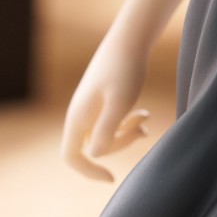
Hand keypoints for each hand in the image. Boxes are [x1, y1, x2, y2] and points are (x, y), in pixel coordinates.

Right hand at [61, 32, 151, 182]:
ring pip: (104, 135)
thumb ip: (106, 130)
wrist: (130, 38)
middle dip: (119, 144)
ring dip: (126, 133)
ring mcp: (90, 106)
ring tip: (146, 118)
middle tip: (142, 130)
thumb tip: (95, 154)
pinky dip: (127, 123)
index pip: (70, 156)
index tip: (111, 178)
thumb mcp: (119, 102)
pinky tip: (145, 115)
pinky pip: (111, 123)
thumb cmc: (125, 69)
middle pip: (93, 147)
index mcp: (78, 117)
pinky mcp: (102, 100)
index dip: (88, 171)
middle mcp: (80, 114)